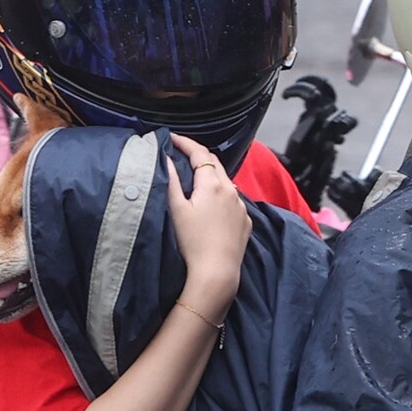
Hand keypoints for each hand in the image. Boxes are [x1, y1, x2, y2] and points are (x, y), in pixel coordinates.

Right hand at [165, 134, 249, 312]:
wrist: (216, 272)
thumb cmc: (192, 242)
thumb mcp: (176, 209)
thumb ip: (171, 181)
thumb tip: (165, 158)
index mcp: (212, 184)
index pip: (199, 152)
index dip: (185, 142)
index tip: (171, 138)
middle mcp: (231, 190)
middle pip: (215, 163)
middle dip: (198, 156)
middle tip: (181, 154)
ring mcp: (241, 205)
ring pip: (225, 181)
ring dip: (211, 176)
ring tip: (195, 179)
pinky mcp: (245, 220)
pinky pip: (233, 200)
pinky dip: (221, 195)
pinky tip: (211, 205)